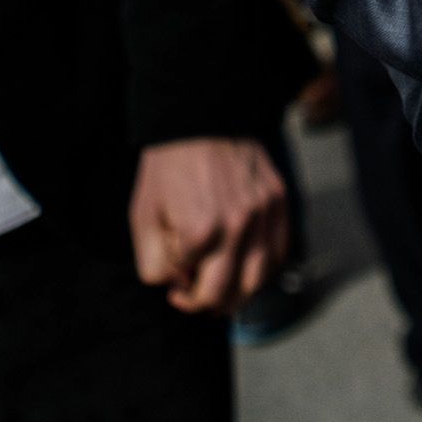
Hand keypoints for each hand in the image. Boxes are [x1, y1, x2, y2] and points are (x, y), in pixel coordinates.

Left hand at [129, 135, 292, 315]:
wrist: (201, 117)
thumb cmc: (168, 168)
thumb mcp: (143, 218)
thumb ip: (155, 264)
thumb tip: (179, 284)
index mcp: (201, 232)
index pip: (188, 286)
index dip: (176, 286)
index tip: (173, 277)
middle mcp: (239, 227)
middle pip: (224, 295)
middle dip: (203, 303)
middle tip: (193, 294)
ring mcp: (264, 214)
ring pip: (258, 281)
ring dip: (238, 296)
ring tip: (223, 292)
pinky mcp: (279, 201)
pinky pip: (279, 252)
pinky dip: (264, 270)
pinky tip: (246, 268)